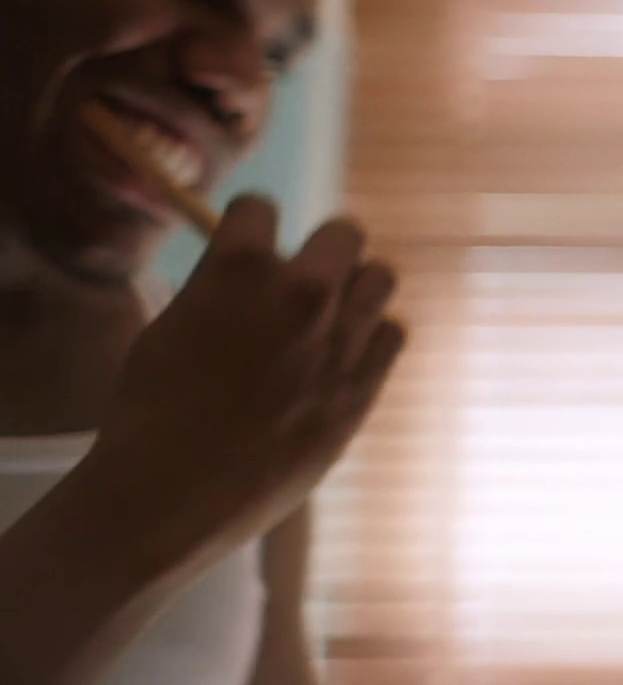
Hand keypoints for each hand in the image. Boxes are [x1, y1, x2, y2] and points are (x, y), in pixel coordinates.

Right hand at [84, 196, 404, 569]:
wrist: (172, 496)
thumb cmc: (150, 413)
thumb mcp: (168, 328)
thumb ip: (216, 290)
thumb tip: (243, 273)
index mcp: (239, 268)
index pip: (259, 207)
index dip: (248, 227)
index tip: (246, 246)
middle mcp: (301, 292)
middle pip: (344, 232)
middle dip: (322, 250)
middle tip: (303, 280)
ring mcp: (340, 339)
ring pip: (380, 277)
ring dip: (356, 290)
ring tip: (330, 318)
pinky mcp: (363, 386)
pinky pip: (391, 334)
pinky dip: (371, 339)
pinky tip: (343, 359)